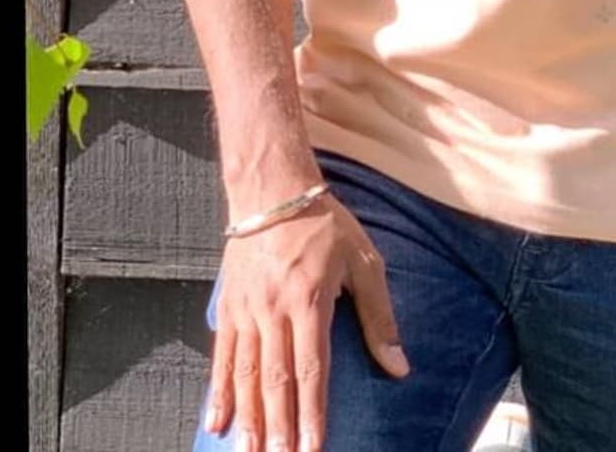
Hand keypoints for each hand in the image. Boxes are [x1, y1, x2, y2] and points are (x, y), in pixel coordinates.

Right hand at [204, 192, 409, 451]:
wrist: (272, 189)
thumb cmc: (325, 223)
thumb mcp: (364, 260)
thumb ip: (379, 316)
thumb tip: (399, 366)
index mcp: (310, 301)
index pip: (311, 370)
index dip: (313, 414)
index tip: (313, 449)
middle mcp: (274, 310)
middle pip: (275, 380)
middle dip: (278, 428)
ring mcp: (247, 310)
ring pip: (246, 374)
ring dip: (248, 418)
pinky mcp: (228, 307)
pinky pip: (222, 356)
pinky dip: (219, 392)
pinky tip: (216, 422)